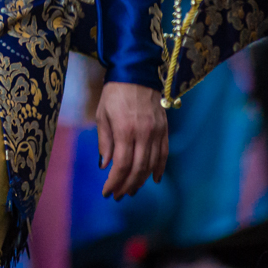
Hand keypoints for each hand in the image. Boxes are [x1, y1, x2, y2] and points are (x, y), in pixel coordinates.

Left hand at [94, 81, 167, 196]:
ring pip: (152, 164)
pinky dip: (159, 168)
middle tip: (119, 195)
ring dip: (141, 180)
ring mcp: (157, 132)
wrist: (136, 72)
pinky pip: (164, 153)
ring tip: (132, 190)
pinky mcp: (165, 129)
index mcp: (125, 129)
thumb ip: (104, 141)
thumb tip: (105, 165)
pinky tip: (153, 179)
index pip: (122, 164)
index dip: (115, 181)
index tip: (107, 192)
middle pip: (138, 168)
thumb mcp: (102, 115)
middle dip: (127, 185)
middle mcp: (144, 133)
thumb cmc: (114, 93)